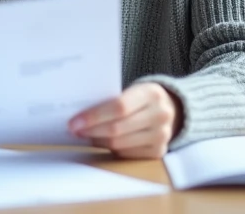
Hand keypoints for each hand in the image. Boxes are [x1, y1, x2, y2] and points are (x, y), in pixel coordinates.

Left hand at [68, 82, 182, 158]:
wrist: (171, 108)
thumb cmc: (141, 97)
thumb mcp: (132, 90)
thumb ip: (111, 99)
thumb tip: (80, 116)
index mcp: (152, 93)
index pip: (119, 107)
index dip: (94, 116)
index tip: (74, 121)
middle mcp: (161, 115)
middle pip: (118, 128)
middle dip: (91, 130)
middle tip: (74, 130)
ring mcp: (162, 136)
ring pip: (120, 144)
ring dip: (97, 141)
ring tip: (84, 135)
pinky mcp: (158, 152)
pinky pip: (126, 154)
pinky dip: (109, 149)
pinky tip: (100, 142)